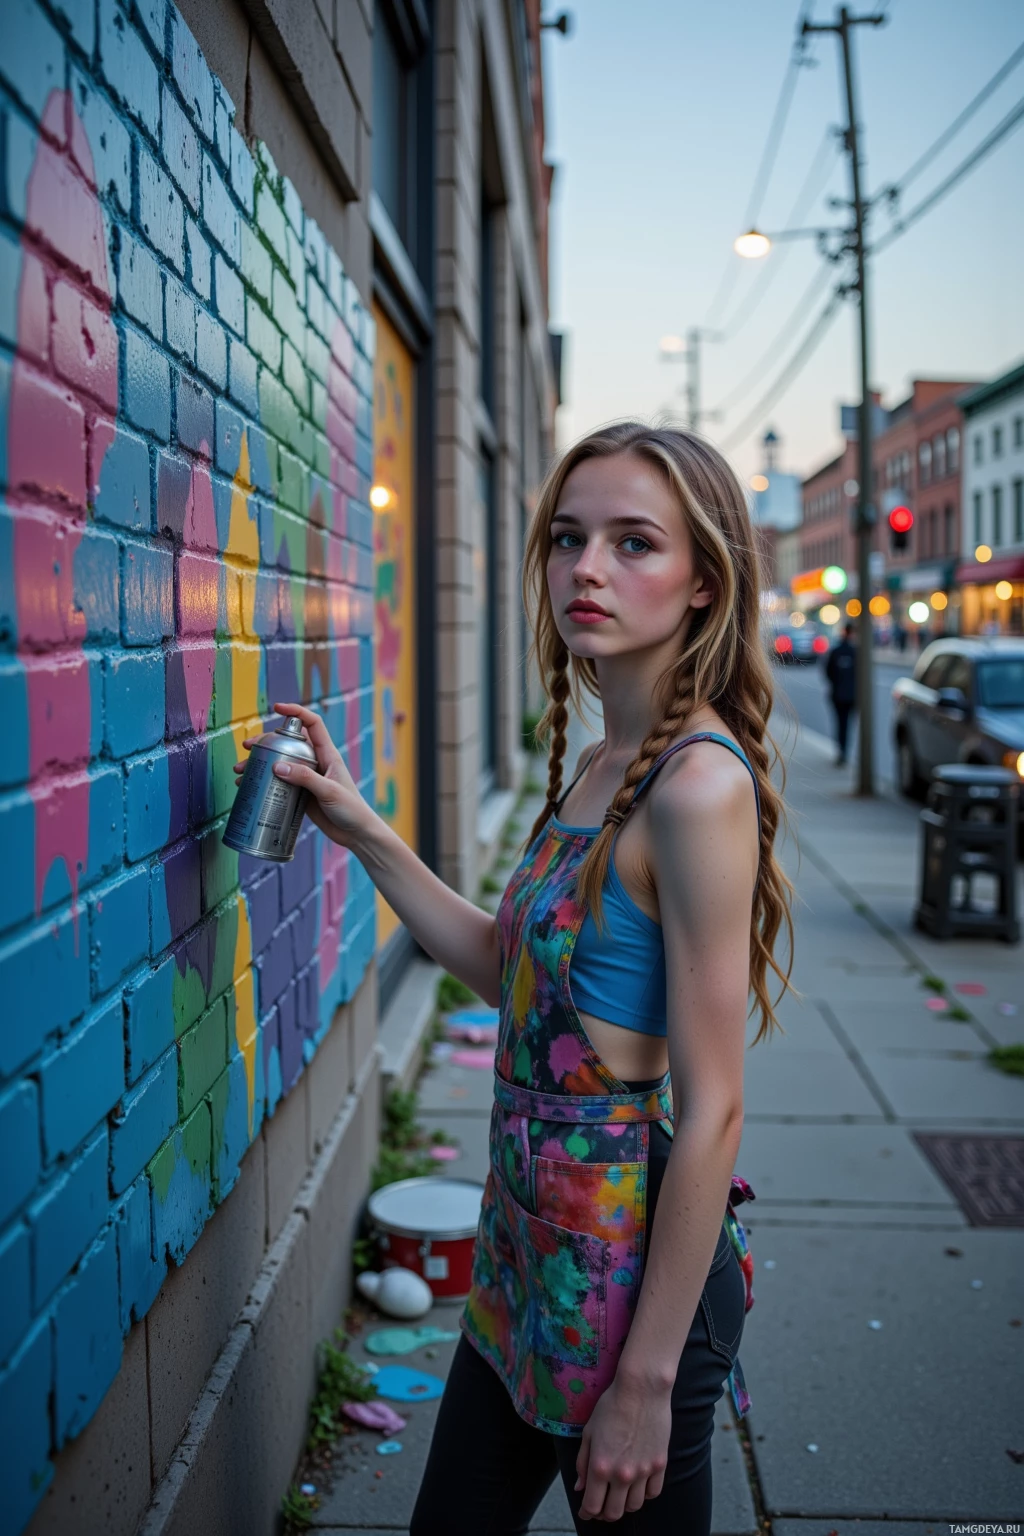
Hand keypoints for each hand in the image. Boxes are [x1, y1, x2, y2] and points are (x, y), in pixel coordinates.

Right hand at [232, 702, 371, 846]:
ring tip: (240, 771)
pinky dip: (265, 783)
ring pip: (281, 764)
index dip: (296, 712)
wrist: (356, 834)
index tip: (277, 708)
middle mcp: (316, 763)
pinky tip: (250, 788)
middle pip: (289, 744)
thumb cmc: (351, 809)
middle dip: (266, 742)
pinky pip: (280, 784)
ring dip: (260, 765)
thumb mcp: (328, 791)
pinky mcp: (301, 795)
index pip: (312, 724)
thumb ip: (305, 778)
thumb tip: (277, 766)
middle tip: (248, 747)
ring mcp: (308, 779)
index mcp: (327, 754)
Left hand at [574, 1377, 670, 1520]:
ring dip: (624, 1505)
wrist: (642, 1389)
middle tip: (601, 1505)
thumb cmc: (611, 1405)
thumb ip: (583, 1462)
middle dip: (604, 1513)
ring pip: (634, 1506)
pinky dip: (644, 1494)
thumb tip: (580, 1487)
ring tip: (619, 1495)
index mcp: (601, 1467)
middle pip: (614, 1513)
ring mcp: (644, 1471)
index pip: (592, 1506)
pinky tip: (638, 1486)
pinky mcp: (660, 1464)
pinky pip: (652, 1493)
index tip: (585, 1511)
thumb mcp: (589, 1432)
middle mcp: (622, 1474)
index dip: (586, 1513)